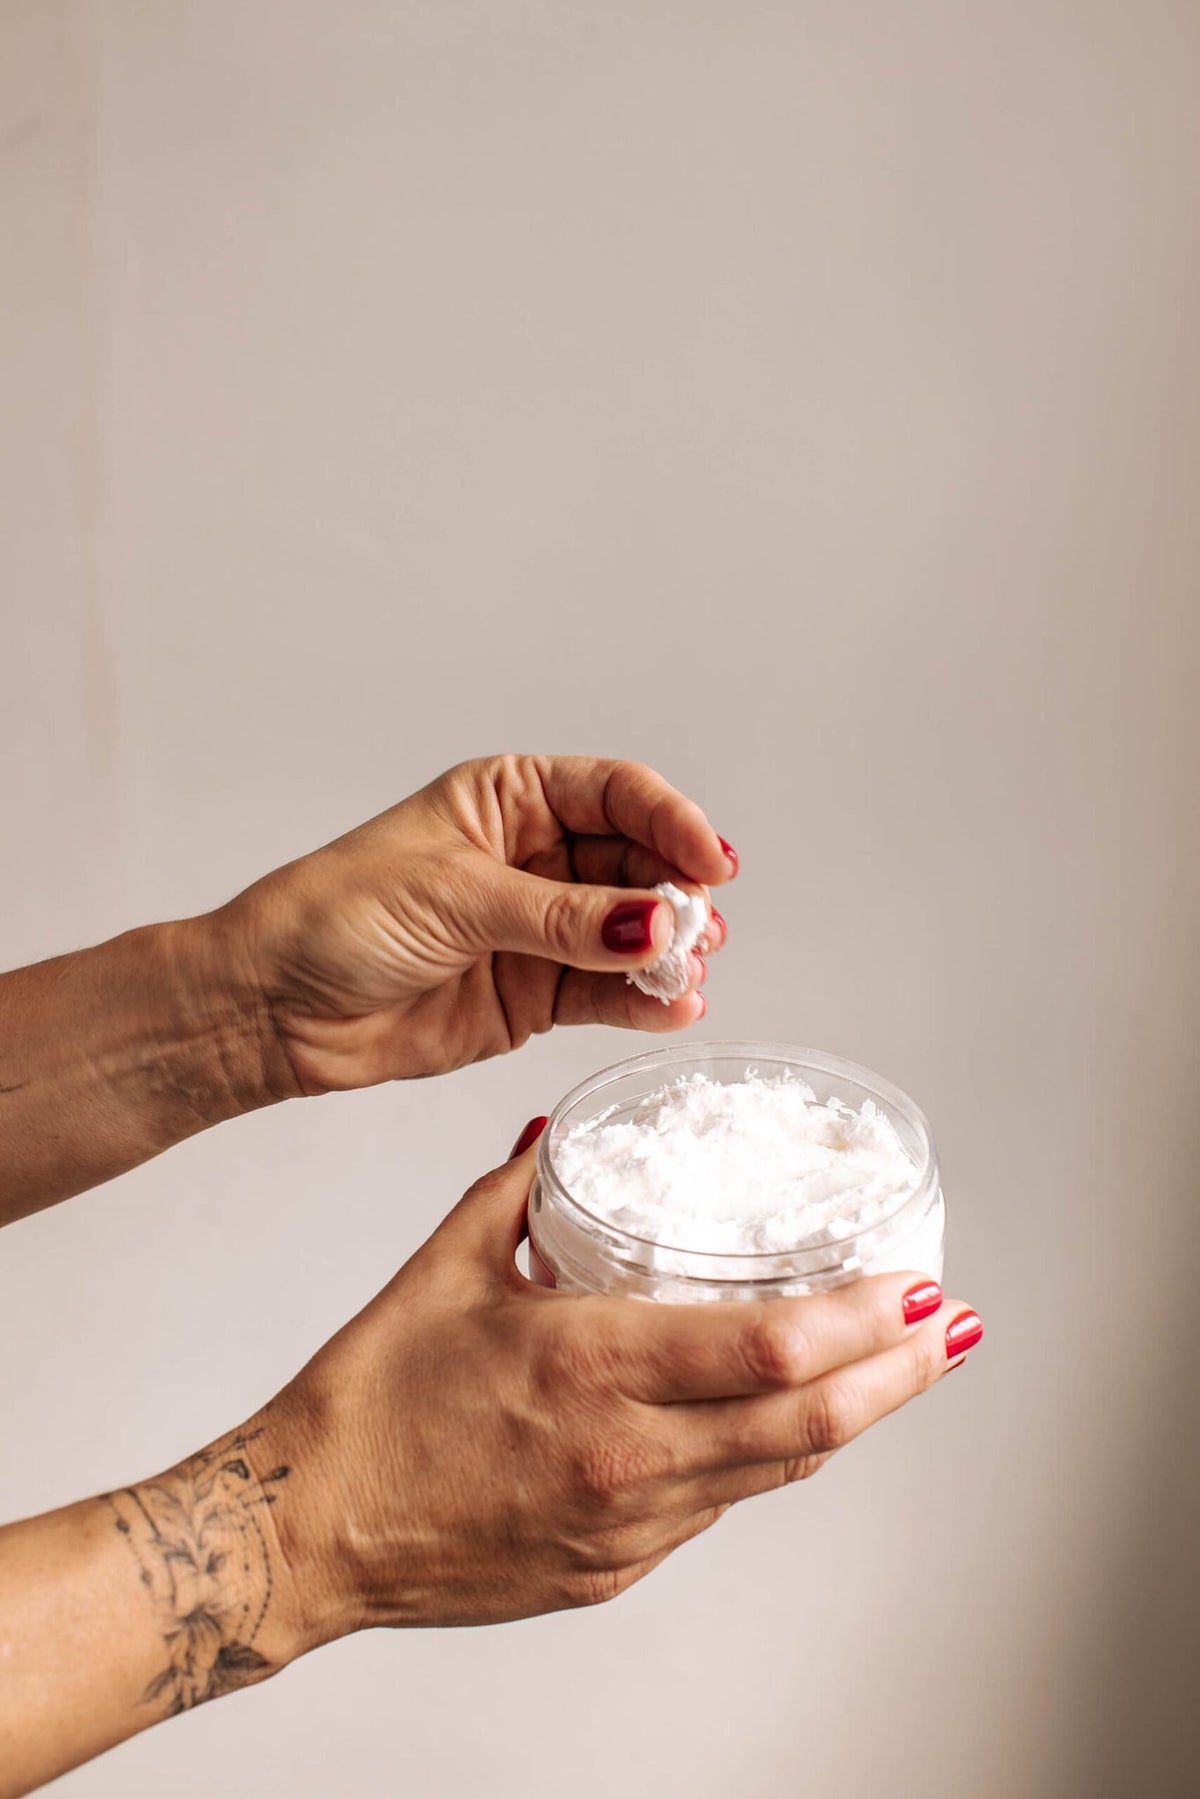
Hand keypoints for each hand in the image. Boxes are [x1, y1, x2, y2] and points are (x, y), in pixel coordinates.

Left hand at [220, 755, 735, 1097]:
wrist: (275, 1008)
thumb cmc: (336, 918)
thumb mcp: (455, 898)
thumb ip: (560, 917)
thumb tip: (653, 924)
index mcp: (510, 799)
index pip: (616, 793)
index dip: (672, 821)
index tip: (710, 861)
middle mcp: (534, 857)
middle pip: (637, 863)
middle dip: (676, 893)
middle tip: (699, 928)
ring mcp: (540, 929)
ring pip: (632, 932)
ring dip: (670, 951)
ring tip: (689, 972)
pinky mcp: (535, 995)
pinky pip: (608, 993)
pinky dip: (644, 1002)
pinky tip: (673, 1008)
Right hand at [261, 1134, 981, 1643]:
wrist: (311, 1528)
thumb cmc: (371, 1400)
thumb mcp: (446, 1266)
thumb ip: (521, 1192)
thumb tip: (564, 1137)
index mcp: (589, 1369)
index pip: (770, 1351)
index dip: (865, 1322)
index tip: (917, 1284)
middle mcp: (626, 1458)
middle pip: (810, 1426)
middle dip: (900, 1375)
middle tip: (955, 1328)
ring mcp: (628, 1526)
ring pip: (779, 1474)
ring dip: (853, 1418)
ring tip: (902, 1367)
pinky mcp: (616, 1566)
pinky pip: (722, 1506)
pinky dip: (773, 1458)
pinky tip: (792, 1422)